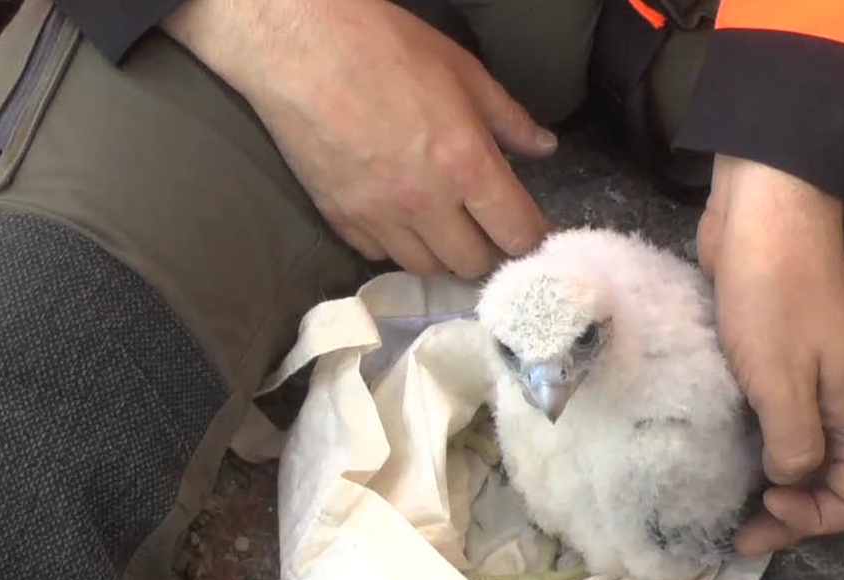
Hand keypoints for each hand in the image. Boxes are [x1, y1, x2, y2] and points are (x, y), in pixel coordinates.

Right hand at [162, 0, 555, 277]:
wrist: (299, 45)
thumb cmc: (384, 46)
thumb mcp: (463, 72)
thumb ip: (508, 118)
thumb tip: (544, 147)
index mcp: (465, 163)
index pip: (517, 232)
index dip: (531, 239)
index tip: (530, 232)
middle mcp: (426, 202)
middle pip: (473, 264)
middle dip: (490, 253)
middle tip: (488, 231)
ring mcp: (379, 217)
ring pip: (426, 269)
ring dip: (443, 255)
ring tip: (445, 229)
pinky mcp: (340, 219)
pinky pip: (379, 256)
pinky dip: (396, 246)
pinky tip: (400, 220)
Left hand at [696, 155, 843, 555]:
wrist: (763, 212)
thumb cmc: (774, 296)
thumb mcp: (782, 381)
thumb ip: (792, 444)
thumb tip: (786, 482)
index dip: (814, 520)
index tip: (762, 508)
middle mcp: (842, 404)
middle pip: (828, 482)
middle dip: (786, 513)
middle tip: (730, 525)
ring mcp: (809, 380)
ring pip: (796, 452)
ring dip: (764, 481)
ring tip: (716, 497)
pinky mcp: (774, 359)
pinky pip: (770, 418)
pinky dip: (748, 443)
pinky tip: (712, 447)